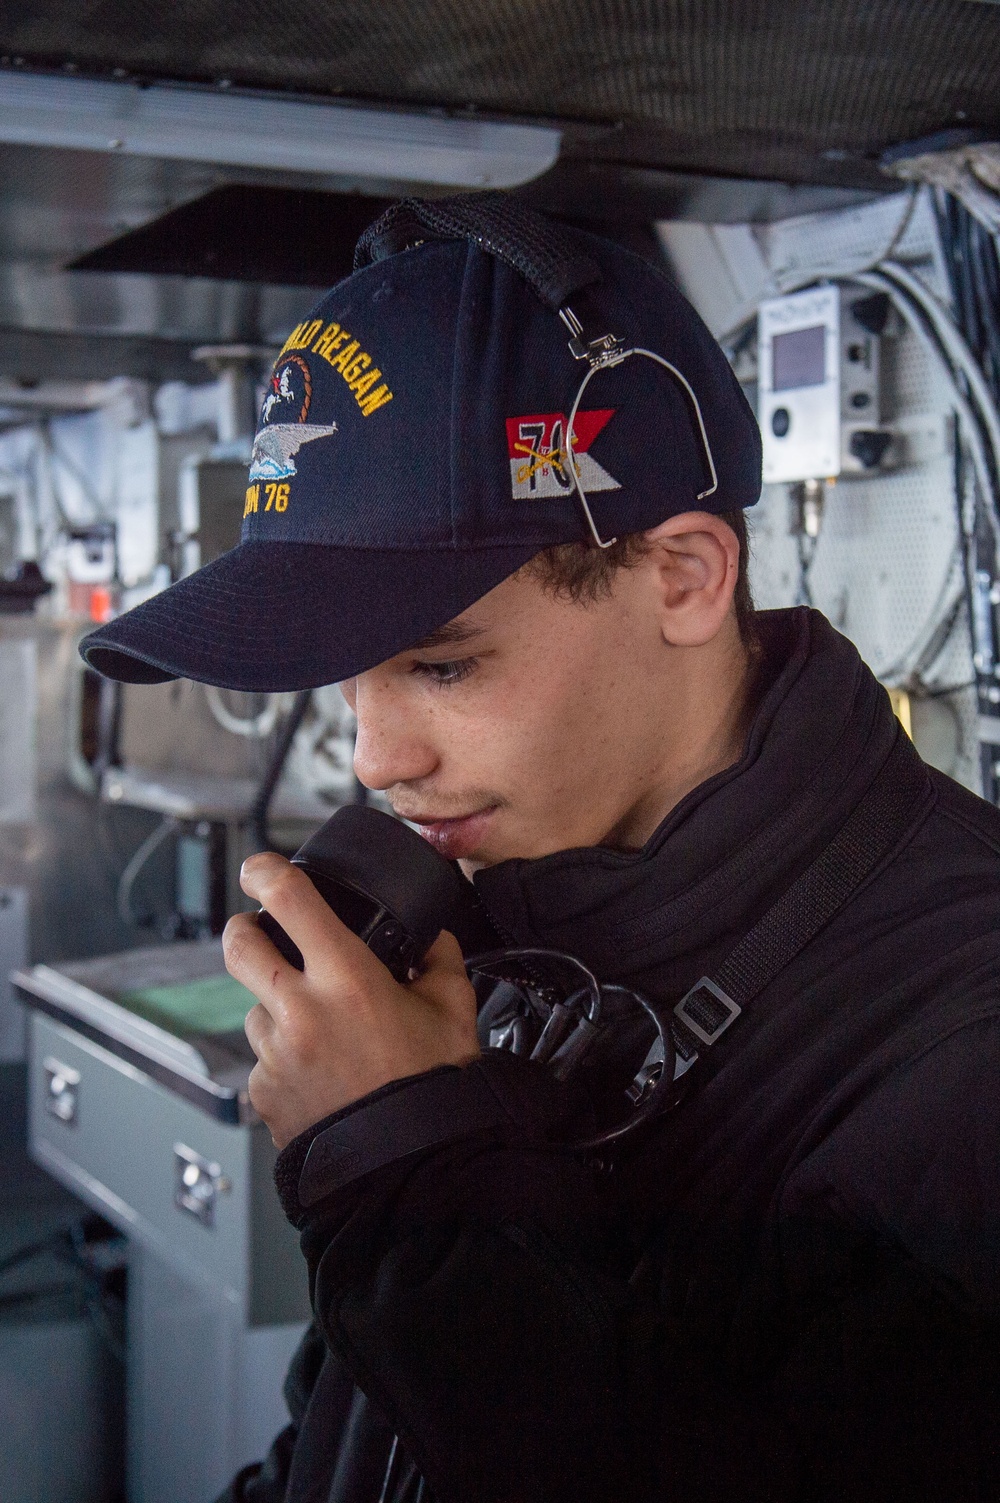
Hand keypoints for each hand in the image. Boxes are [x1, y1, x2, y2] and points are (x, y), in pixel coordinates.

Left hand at [224, 851, 479, 1147]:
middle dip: (243, 929)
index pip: (290, 900)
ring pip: (255, 1009)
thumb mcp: (453, 1010)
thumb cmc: (434, 1090)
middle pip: (239, 945)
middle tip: (258, 930)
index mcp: (347, 979)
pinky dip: (285, 1059)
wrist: (412, 1167)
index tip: (260, 866)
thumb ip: (440, 960)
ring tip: (322, 1032)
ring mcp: (275, 1054)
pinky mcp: (263, 1093)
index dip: (265, 871)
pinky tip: (321, 1075)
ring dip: (277, 1008)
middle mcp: (301, 1011)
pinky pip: (264, 1060)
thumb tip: (429, 937)